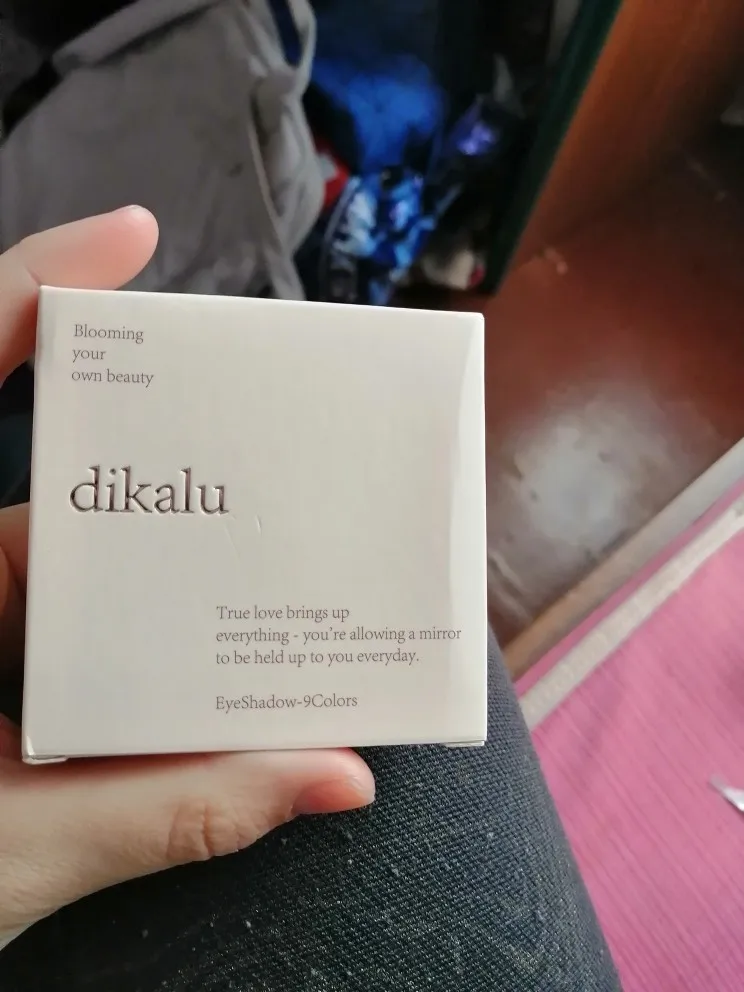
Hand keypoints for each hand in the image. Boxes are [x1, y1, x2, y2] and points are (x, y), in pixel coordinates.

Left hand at [0, 209, 374, 945]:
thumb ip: (172, 808)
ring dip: (177, 602)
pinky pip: (77, 642)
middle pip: (70, 501)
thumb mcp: (17, 850)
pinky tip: (216, 686)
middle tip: (284, 479)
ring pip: (86, 587)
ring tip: (282, 604)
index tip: (133, 236)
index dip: (40, 288)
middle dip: (179, 497)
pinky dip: (148, 661)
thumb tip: (334, 776)